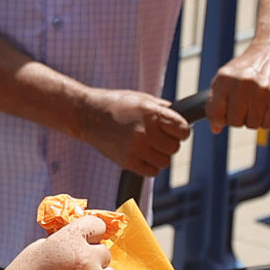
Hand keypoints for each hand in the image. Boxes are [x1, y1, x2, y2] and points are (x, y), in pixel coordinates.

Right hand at [76, 87, 190, 176]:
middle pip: (174, 147)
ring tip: (147, 146)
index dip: (181, 131)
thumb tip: (183, 118)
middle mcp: (145, 132)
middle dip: (169, 143)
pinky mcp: (128, 162)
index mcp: (151, 113)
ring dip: (159, 155)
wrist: (87, 115)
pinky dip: (150, 165)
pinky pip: (152, 172)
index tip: (175, 131)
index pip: (183, 130)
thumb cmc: (115, 104)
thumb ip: (163, 109)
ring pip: (165, 161)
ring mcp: (136, 148)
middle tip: (156, 137)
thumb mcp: (141, 98)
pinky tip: (141, 155)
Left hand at [205, 38, 269, 132]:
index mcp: (225, 79)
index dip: (219, 120)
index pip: (214, 113)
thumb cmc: (250, 67)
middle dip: (241, 117)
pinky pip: (269, 124)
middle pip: (234, 122)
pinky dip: (269, 119)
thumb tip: (215, 128)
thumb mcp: (228, 77)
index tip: (224, 118)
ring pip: (253, 125)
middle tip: (247, 105)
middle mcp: (242, 85)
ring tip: (260, 102)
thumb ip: (217, 101)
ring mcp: (261, 91)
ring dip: (256, 118)